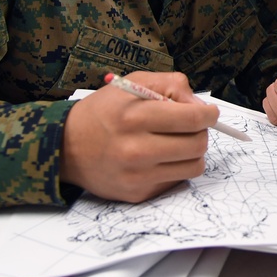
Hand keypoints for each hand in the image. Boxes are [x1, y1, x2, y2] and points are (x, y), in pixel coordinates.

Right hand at [61, 71, 217, 201]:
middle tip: (190, 127)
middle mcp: (135, 149)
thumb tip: (201, 108)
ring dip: (191, 152)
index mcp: (135, 117)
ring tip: (175, 141)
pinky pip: (176, 180)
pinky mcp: (138, 193)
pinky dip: (174, 167)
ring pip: (194, 166)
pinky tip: (157, 157)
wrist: (66, 146)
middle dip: (201, 132)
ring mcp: (137, 175)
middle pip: (198, 144)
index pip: (193, 119)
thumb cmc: (104, 111)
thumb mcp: (133, 83)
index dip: (209, 114)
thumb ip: (172, 86)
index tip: (209, 113)